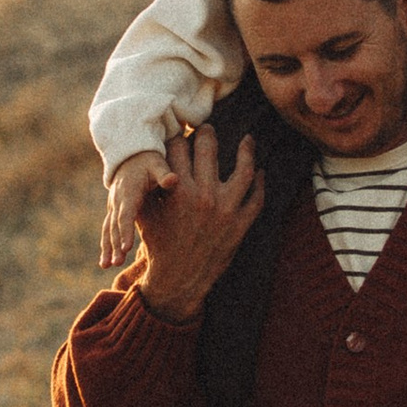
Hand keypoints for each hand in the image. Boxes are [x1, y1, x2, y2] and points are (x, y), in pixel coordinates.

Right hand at [99, 149, 171, 269]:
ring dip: (107, 248)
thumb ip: (164, 174)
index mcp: (129, 191)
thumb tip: (172, 179)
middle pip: (115, 225)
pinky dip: (106, 246)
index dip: (126, 230)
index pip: (127, 213)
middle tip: (117, 262)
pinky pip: (108, 230)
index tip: (126, 246)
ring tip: (106, 265)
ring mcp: (114, 207)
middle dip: (114, 244)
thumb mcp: (158, 164)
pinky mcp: (113, 212)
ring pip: (108, 229)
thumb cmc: (149, 162)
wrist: (132, 156)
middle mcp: (118, 200)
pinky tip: (105, 263)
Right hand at [133, 124, 263, 325]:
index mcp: (178, 191)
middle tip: (208, 127)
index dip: (178, 136)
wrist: (178, 279)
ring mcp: (225, 210)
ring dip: (246, 150)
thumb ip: (148, 187)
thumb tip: (146, 160)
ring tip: (248, 140)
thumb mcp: (146, 214)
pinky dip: (261, 183)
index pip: (178, 150)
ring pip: (244, 170)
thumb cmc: (158, 244)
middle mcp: (203, 196)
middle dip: (207, 134)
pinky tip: (260, 171)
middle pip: (209, 150)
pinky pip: (257, 198)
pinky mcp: (240, 225)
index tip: (181, 129)